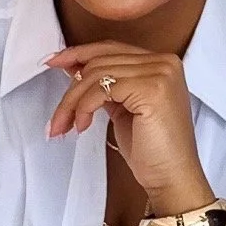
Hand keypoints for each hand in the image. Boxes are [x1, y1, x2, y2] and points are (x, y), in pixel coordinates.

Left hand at [44, 43, 210, 214]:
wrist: (172, 177)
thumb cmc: (151, 149)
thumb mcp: (122, 108)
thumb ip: (104, 84)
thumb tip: (71, 65)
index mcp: (161, 62)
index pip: (111, 48)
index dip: (79, 54)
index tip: (53, 61)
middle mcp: (164, 62)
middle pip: (100, 62)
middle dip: (71, 90)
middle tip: (57, 118)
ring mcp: (160, 72)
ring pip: (97, 75)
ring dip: (73, 102)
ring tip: (66, 126)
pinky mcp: (152, 87)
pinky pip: (102, 88)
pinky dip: (84, 107)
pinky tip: (82, 125)